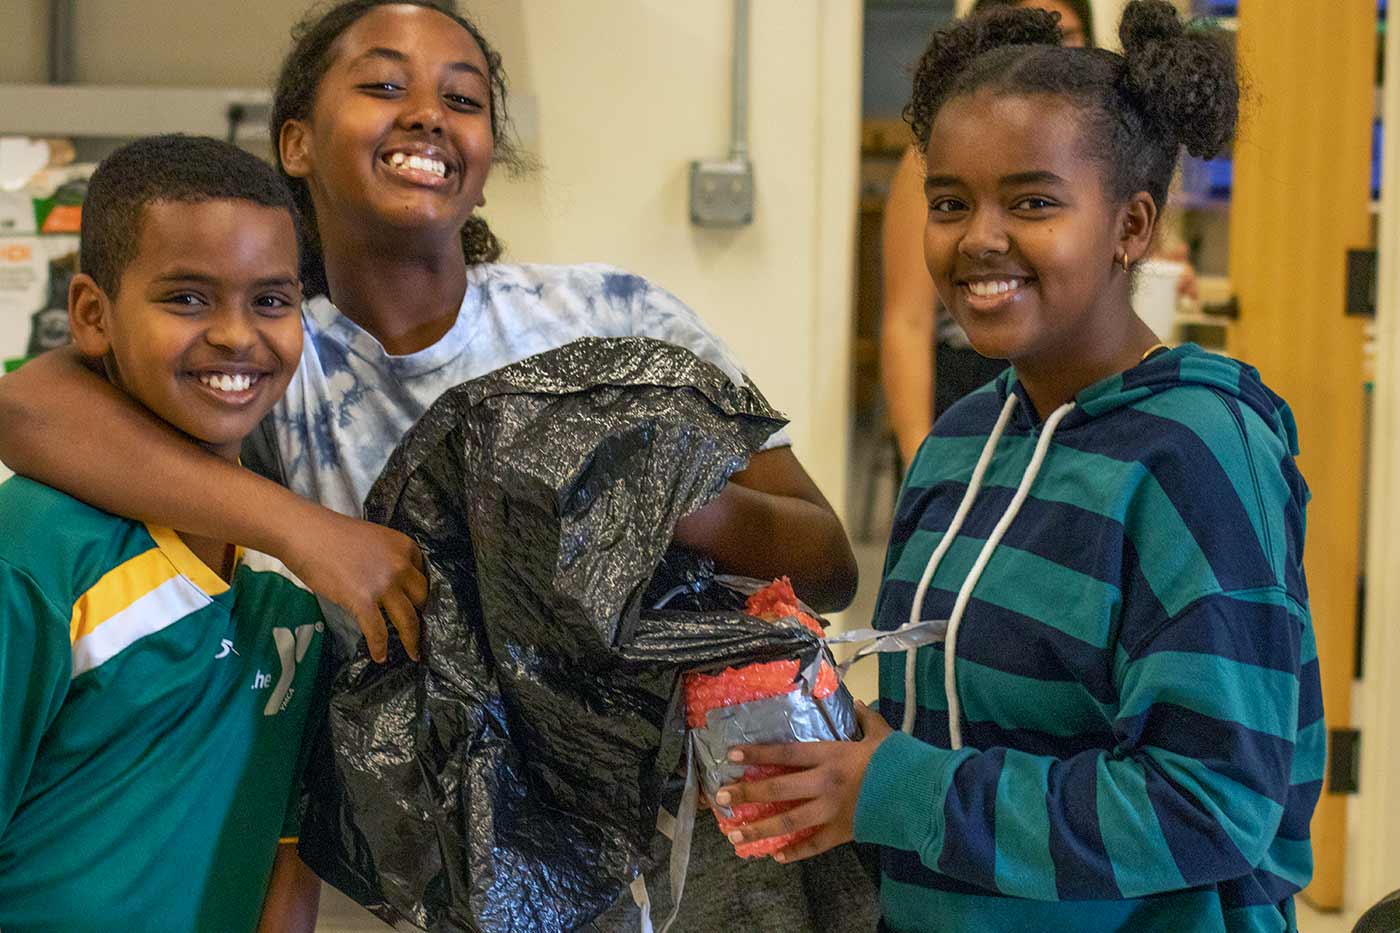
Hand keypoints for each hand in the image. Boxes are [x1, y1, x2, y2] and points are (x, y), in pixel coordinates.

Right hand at [280, 504, 426, 662]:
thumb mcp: (375, 539)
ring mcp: (383, 584)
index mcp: (405, 547)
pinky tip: (380, 656)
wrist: (307, 534)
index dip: (422, 594)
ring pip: (408, 619)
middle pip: (422, 598)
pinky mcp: (363, 600)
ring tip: (413, 654)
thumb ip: (390, 559)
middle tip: (420, 631)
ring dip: (412, 640)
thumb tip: (393, 583)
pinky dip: (380, 647)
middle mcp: (400, 565)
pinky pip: (378, 631)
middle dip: (423, 617)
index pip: (424, 575)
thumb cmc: (333, 535)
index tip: (422, 608)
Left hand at [714, 702, 893, 861]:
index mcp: (831, 756)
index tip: (732, 755)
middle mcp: (824, 784)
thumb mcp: (882, 734)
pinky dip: (795, 852)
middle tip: (722, 798)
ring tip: (735, 835)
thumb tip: (859, 703)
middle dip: (747, 793)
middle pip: (778, 789)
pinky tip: (777, 856)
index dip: (758, 753)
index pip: (786, 753)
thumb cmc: (900, 761)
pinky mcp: (842, 833)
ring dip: (759, 829)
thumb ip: (866, 719)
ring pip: (788, 822)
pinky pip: (813, 845)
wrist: (921, 795)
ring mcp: (831, 811)